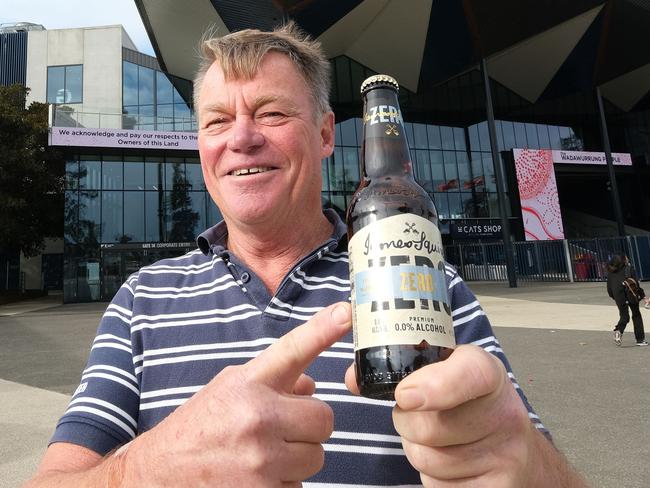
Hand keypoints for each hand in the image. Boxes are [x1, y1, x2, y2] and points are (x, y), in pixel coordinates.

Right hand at [125, 302, 351, 486]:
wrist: (158, 472)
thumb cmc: (199, 426)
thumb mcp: (230, 388)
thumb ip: (274, 381)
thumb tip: (312, 387)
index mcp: (248, 384)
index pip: (293, 350)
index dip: (322, 329)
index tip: (346, 312)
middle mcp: (257, 417)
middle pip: (324, 419)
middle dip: (308, 426)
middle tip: (283, 429)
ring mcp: (261, 460)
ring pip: (316, 456)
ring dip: (298, 458)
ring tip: (264, 454)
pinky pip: (299, 486)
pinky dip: (284, 484)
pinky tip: (257, 477)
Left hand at [346, 345, 584, 486]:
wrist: (521, 455)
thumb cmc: (471, 406)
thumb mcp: (449, 374)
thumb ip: (405, 370)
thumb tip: (354, 379)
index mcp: (489, 375)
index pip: (469, 374)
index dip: (435, 386)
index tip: (405, 395)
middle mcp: (505, 414)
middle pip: (429, 426)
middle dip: (407, 424)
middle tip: (415, 416)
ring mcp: (506, 458)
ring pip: (428, 461)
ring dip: (417, 451)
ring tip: (435, 440)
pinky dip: (433, 480)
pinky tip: (450, 465)